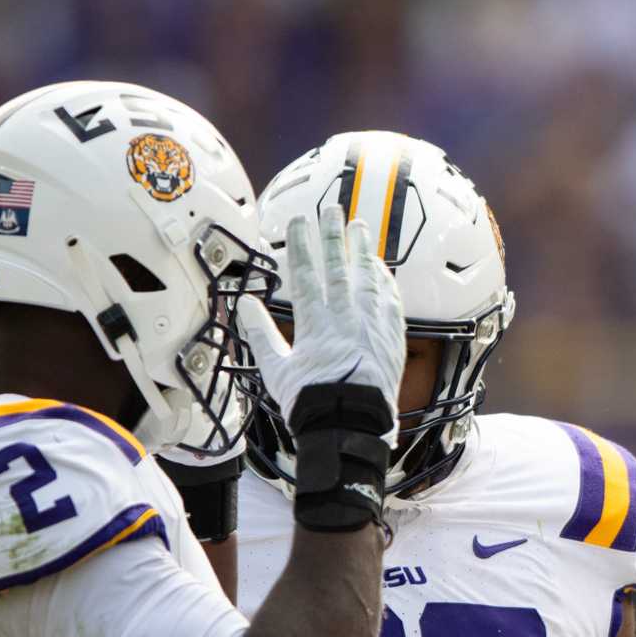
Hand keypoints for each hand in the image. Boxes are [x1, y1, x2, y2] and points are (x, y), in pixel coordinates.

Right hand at [236, 204, 404, 431]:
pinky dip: (385, 281)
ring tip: (360, 227)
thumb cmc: (311, 403)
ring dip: (363, 250)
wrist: (351, 426)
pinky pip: (390, 301)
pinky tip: (382, 269)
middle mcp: (345, 317)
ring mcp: (371, 325)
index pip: (306, 272)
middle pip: (339, 267)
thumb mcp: (276, 370)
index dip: (303, 243)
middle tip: (333, 210)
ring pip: (368, 278)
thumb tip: (243, 304)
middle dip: (335, 235)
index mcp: (314, 323)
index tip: (300, 220)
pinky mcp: (392, 339)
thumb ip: (261, 334)